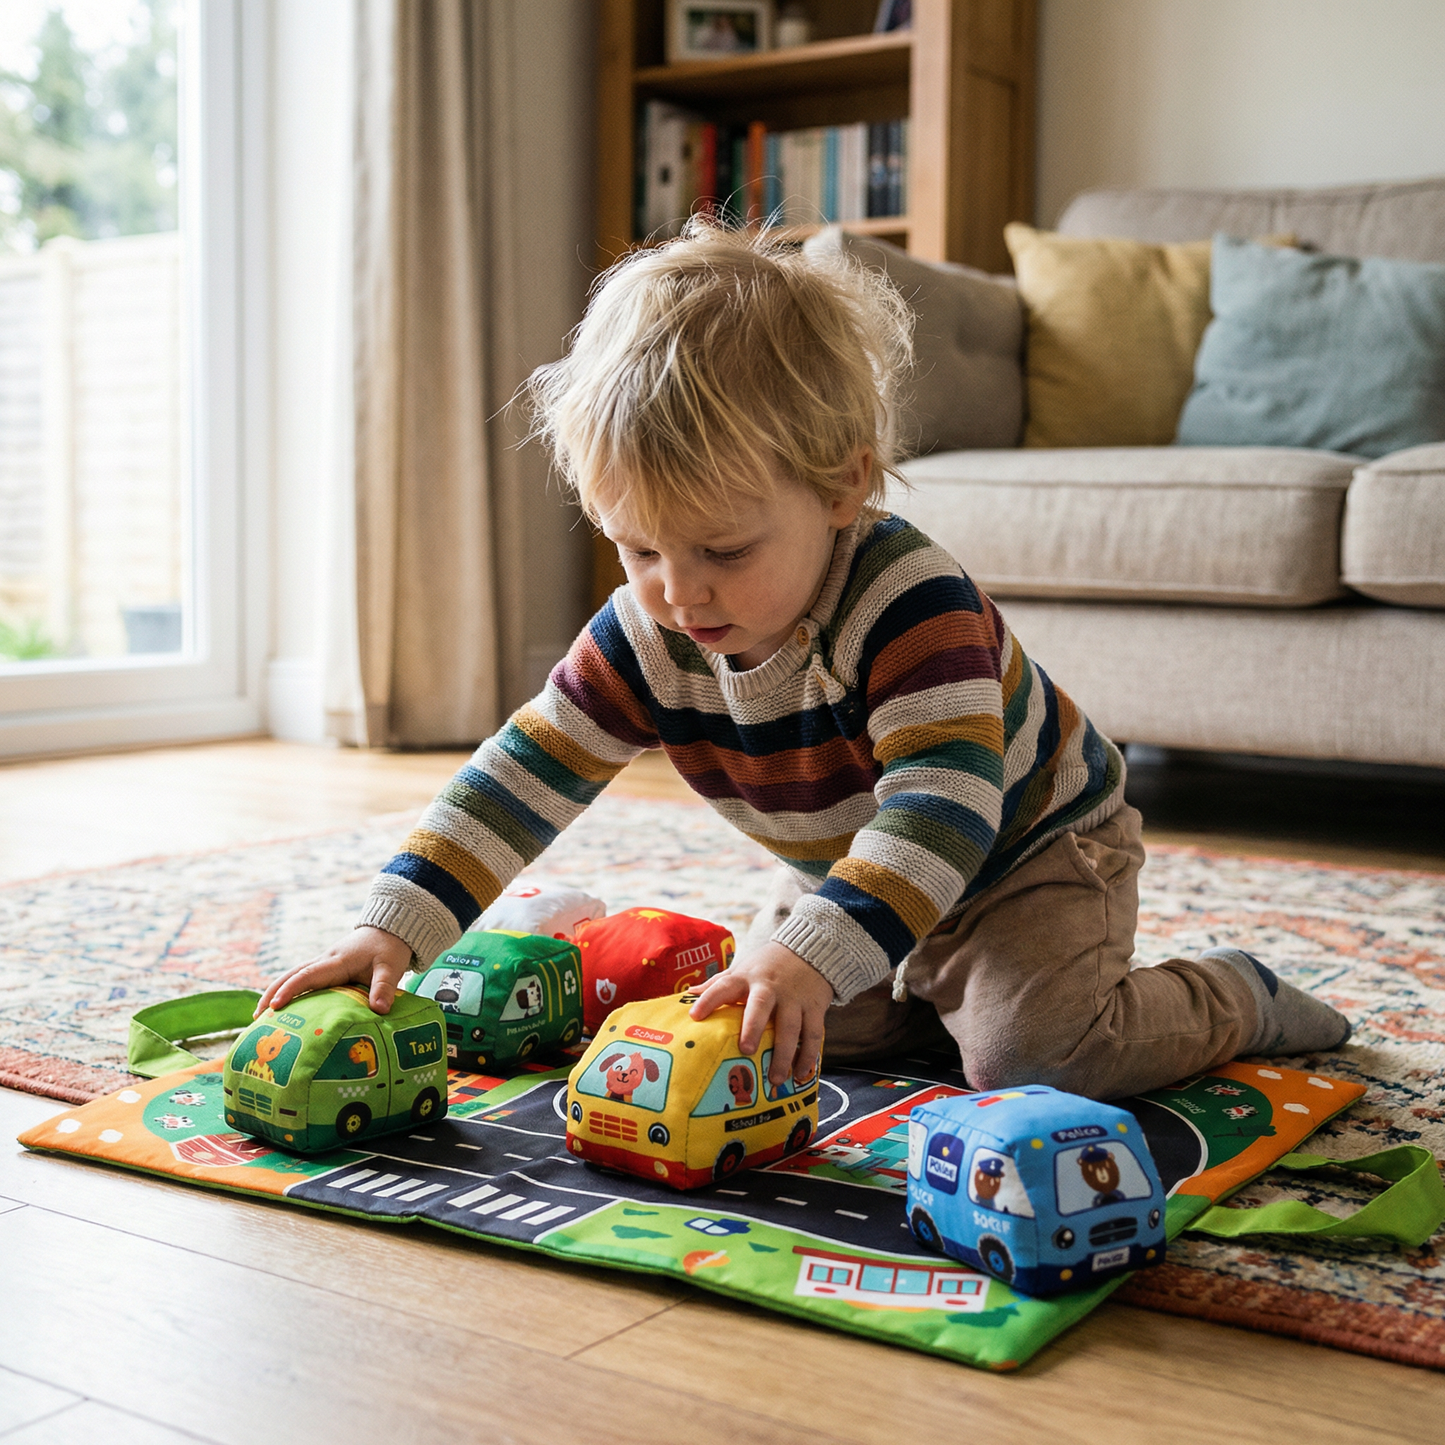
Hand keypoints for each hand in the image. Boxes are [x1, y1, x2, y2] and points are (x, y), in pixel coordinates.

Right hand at [254, 926, 414, 1017]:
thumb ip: (384, 988)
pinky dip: (288, 992)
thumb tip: (379, 1011)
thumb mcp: (391, 967)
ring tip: (260, 1018)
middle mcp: (324, 962)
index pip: (308, 975)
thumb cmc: (389, 948)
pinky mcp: (326, 969)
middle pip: (290, 975)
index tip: (275, 1006)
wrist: (390, 929)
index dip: (291, 990)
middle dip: (271, 994)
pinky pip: (302, 980)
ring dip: (275, 993)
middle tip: (256, 1018)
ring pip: (292, 976)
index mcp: (337, 961)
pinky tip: (282, 1010)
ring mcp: (323, 964)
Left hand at [688, 940, 832, 1087]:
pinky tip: (800, 1073)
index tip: (695, 1016)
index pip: (724, 986)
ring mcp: (794, 997)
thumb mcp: (743, 968)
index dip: (709, 999)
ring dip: (784, 1054)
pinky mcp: (814, 1007)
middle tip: (746, 1049)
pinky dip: (808, 1054)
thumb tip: (688, 994)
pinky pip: (813, 1033)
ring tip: (775, 1079)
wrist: (810, 950)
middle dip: (753, 1027)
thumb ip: (719, 982)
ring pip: (791, 1026)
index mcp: (747, 977)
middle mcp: (770, 987)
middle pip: (761, 1006)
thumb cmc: (768, 966)